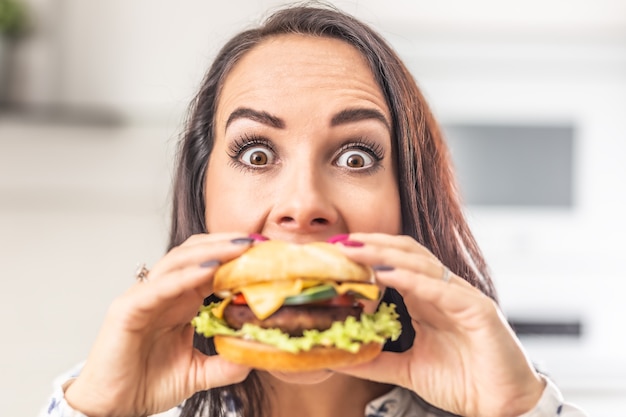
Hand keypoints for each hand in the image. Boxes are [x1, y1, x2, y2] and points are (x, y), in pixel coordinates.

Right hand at [65, 233, 253, 416]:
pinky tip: (209, 271)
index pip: (210, 266)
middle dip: (227, 244)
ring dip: (211, 251)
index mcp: (181, 300)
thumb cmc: (146, 383)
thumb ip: (225, 365)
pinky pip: (159, 286)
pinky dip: (185, 276)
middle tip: (257, 241)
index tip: (266, 252)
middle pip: (196, 253)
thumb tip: (255, 356)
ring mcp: (144, 297)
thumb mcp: (197, 372)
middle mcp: (164, 292)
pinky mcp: (127, 309)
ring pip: (178, 261)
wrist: (113, 408)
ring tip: (240, 247)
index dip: (236, 256)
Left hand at [334, 233, 544, 416]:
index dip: (368, 255)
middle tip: (340, 241)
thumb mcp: (406, 369)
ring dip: (386, 254)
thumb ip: (374, 361)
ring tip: (356, 249)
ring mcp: (462, 297)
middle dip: (373, 245)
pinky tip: (388, 274)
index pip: (395, 264)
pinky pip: (444, 290)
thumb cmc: (462, 382)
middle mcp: (444, 292)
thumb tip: (338, 357)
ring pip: (422, 264)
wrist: (501, 408)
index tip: (335, 252)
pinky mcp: (479, 311)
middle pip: (406, 255)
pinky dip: (415, 280)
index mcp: (428, 300)